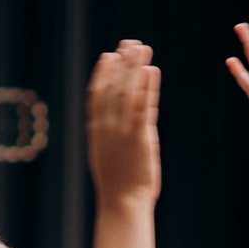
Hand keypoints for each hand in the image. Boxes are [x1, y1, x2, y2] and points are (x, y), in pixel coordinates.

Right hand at [88, 41, 161, 204]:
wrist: (123, 203)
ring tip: (142, 47)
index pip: (97, 94)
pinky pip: (143, 106)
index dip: (103, 73)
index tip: (109, 56)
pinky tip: (151, 70)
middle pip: (113, 86)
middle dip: (121, 63)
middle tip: (129, 43)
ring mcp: (123, 130)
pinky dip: (147, 86)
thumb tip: (107, 127)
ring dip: (135, 66)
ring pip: (128, 90)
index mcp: (96, 129)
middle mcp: (107, 125)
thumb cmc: (117, 185)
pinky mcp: (140, 137)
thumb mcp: (106, 156)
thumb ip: (107, 137)